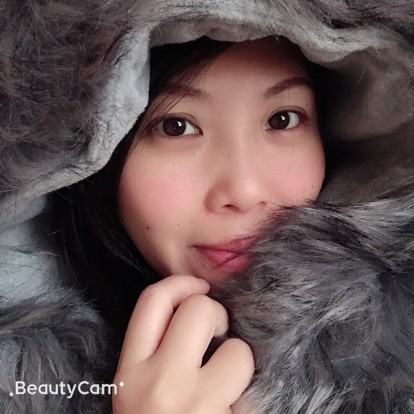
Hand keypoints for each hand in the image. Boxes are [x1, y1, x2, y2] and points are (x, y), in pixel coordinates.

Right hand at [112, 275, 254, 412]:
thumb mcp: (136, 394)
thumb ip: (154, 355)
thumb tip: (189, 315)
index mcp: (130, 374)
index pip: (152, 301)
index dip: (180, 283)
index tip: (200, 288)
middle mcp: (159, 384)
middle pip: (199, 308)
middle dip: (216, 315)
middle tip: (218, 340)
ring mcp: (197, 403)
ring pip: (237, 349)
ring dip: (239, 362)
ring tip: (229, 386)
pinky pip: (256, 388)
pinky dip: (251, 394)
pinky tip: (236, 407)